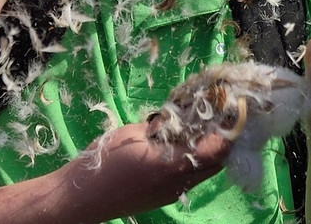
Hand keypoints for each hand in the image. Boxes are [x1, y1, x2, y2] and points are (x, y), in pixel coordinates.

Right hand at [57, 122, 230, 220]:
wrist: (84, 196)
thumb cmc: (104, 161)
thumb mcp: (132, 133)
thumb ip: (160, 126)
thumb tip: (179, 115)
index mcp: (173, 163)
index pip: (216, 149)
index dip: (226, 130)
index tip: (225, 111)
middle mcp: (179, 182)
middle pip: (216, 163)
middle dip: (220, 141)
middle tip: (213, 119)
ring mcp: (173, 193)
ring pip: (203, 173)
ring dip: (206, 153)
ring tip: (195, 131)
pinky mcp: (164, 198)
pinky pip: (189, 179)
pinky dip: (192, 163)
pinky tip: (177, 148)